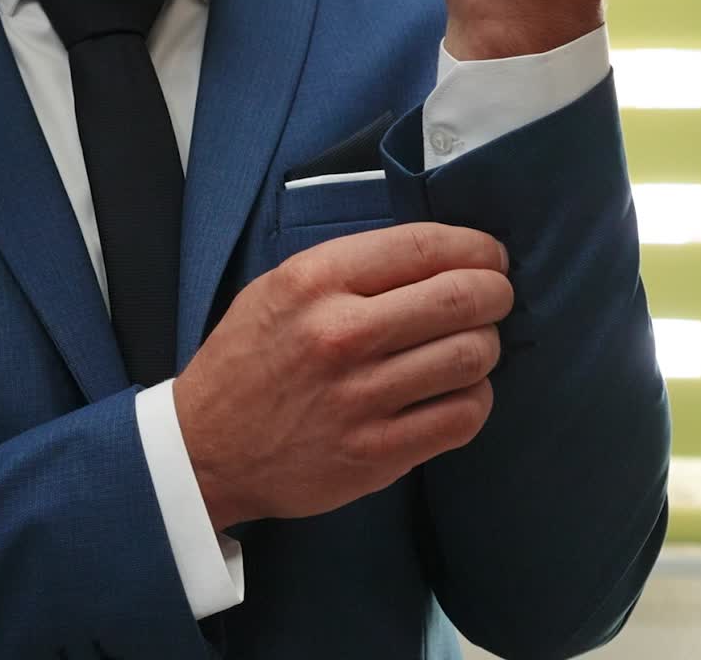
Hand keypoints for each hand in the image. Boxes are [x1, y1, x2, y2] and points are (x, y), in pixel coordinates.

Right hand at [174, 224, 512, 530]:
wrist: (205, 449)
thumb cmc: (248, 361)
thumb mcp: (279, 288)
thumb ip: (352, 268)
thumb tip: (439, 255)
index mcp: (315, 282)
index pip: (425, 246)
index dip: (476, 247)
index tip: (489, 256)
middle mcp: (340, 335)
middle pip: (463, 298)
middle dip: (495, 292)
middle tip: (494, 298)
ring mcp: (361, 398)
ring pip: (472, 357)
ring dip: (486, 346)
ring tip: (471, 347)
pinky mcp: (376, 454)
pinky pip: (463, 416)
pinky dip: (475, 399)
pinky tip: (456, 393)